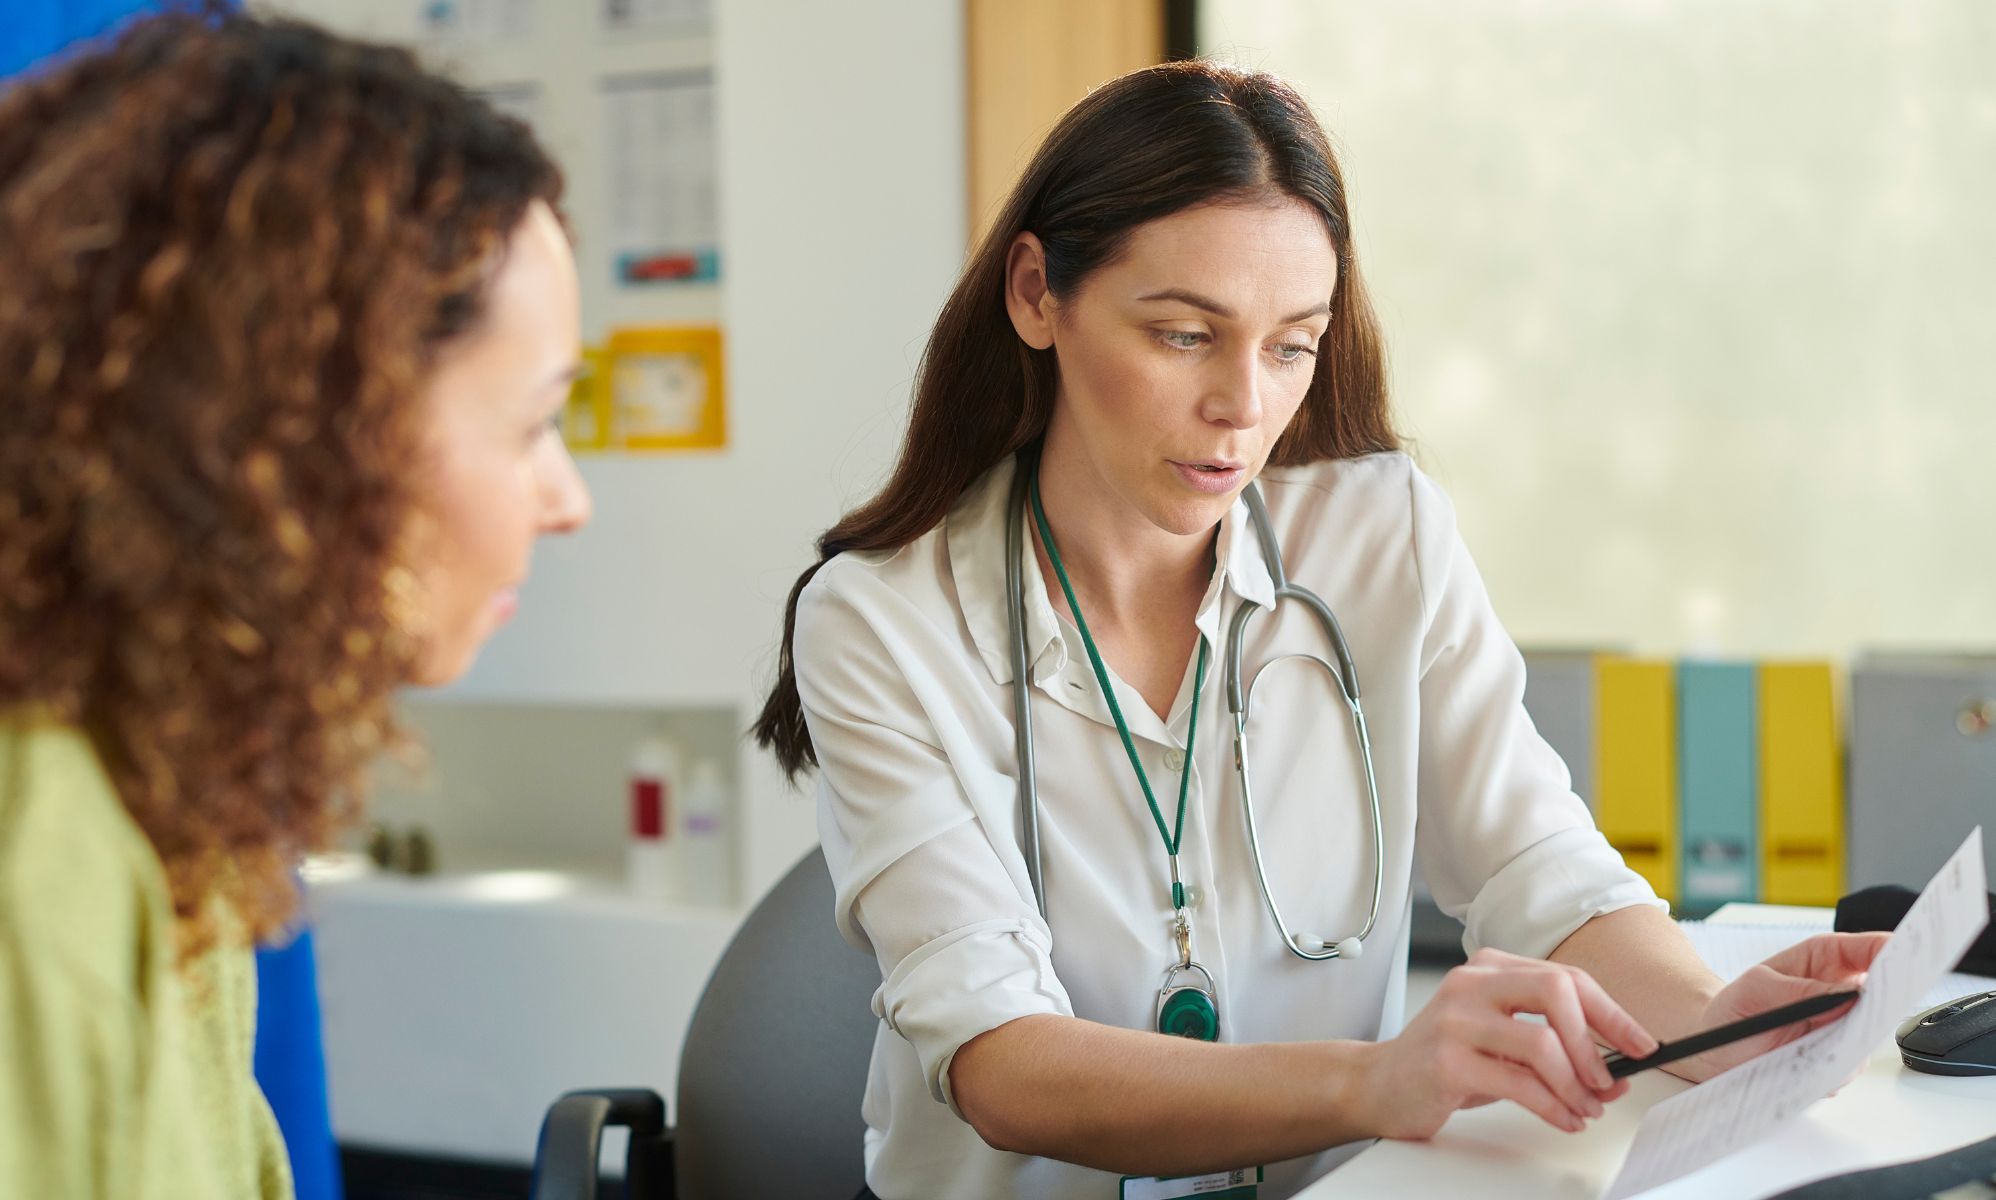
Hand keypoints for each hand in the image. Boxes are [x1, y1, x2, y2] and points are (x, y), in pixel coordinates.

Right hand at [1358, 948, 1658, 1139]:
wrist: (1380, 1083)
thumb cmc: (1448, 1060)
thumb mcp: (1503, 1042)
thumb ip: (1554, 1048)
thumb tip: (1615, 1073)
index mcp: (1490, 967)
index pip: (1567, 978)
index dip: (1612, 1013)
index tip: (1641, 1044)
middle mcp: (1472, 984)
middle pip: (1557, 991)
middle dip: (1594, 1041)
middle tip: (1608, 1080)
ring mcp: (1456, 1020)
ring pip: (1542, 1043)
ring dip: (1577, 1085)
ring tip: (1586, 1108)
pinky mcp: (1447, 1061)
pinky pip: (1519, 1084)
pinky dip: (1554, 1107)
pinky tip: (1564, 1118)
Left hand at [1671, 931, 1887, 1080]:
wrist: (1717, 1047)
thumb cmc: (1735, 1007)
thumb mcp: (1757, 988)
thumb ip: (1800, 990)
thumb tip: (1845, 997)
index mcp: (1824, 959)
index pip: (1870, 949)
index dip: (1894, 950)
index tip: (1910, 956)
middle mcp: (1841, 992)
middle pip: (1884, 992)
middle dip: (1889, 998)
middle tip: (1882, 1005)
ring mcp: (1843, 1028)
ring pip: (1871, 1034)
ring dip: (1855, 1040)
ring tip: (1826, 1044)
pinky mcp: (1838, 1060)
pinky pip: (1850, 1065)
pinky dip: (1835, 1067)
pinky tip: (1811, 1066)